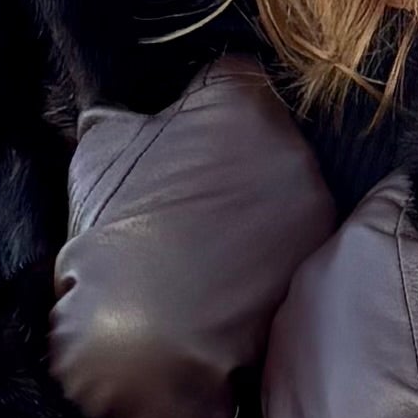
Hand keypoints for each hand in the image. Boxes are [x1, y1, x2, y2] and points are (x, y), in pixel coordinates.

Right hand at [47, 58, 336, 417]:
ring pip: (283, 188)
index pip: (230, 80)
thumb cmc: (115, 235)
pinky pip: (294, 239)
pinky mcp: (319, 260)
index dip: (201, 109)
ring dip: (255, 207)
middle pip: (264, 136)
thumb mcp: (98, 152)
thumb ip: (123, 119)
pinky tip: (231, 276)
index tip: (181, 139)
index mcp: (240, 98)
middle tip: (191, 199)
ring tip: (210, 245)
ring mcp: (313, 204)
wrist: (145, 338)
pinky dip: (270, 251)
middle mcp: (292, 142)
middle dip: (233, 159)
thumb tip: (125, 118)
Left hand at [263, 174, 417, 417]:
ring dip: (374, 324)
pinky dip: (350, 376)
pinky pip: (322, 369)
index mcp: (354, 239)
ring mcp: (285, 346)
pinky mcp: (277, 404)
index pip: (405, 195)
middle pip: (367, 254)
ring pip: (340, 312)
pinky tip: (383, 407)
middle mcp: (304, 283)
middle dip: (408, 268)